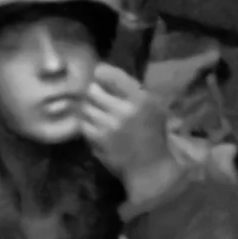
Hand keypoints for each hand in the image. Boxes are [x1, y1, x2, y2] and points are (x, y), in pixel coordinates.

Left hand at [80, 62, 178, 203]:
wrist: (149, 166)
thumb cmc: (154, 133)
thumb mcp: (154, 106)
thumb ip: (134, 91)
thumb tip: (108, 75)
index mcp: (140, 99)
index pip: (113, 77)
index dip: (102, 72)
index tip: (99, 72)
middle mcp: (122, 111)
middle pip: (94, 91)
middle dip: (93, 91)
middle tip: (95, 93)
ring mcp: (108, 127)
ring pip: (86, 108)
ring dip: (89, 107)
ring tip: (95, 109)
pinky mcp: (97, 141)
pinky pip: (83, 125)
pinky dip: (87, 123)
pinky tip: (94, 124)